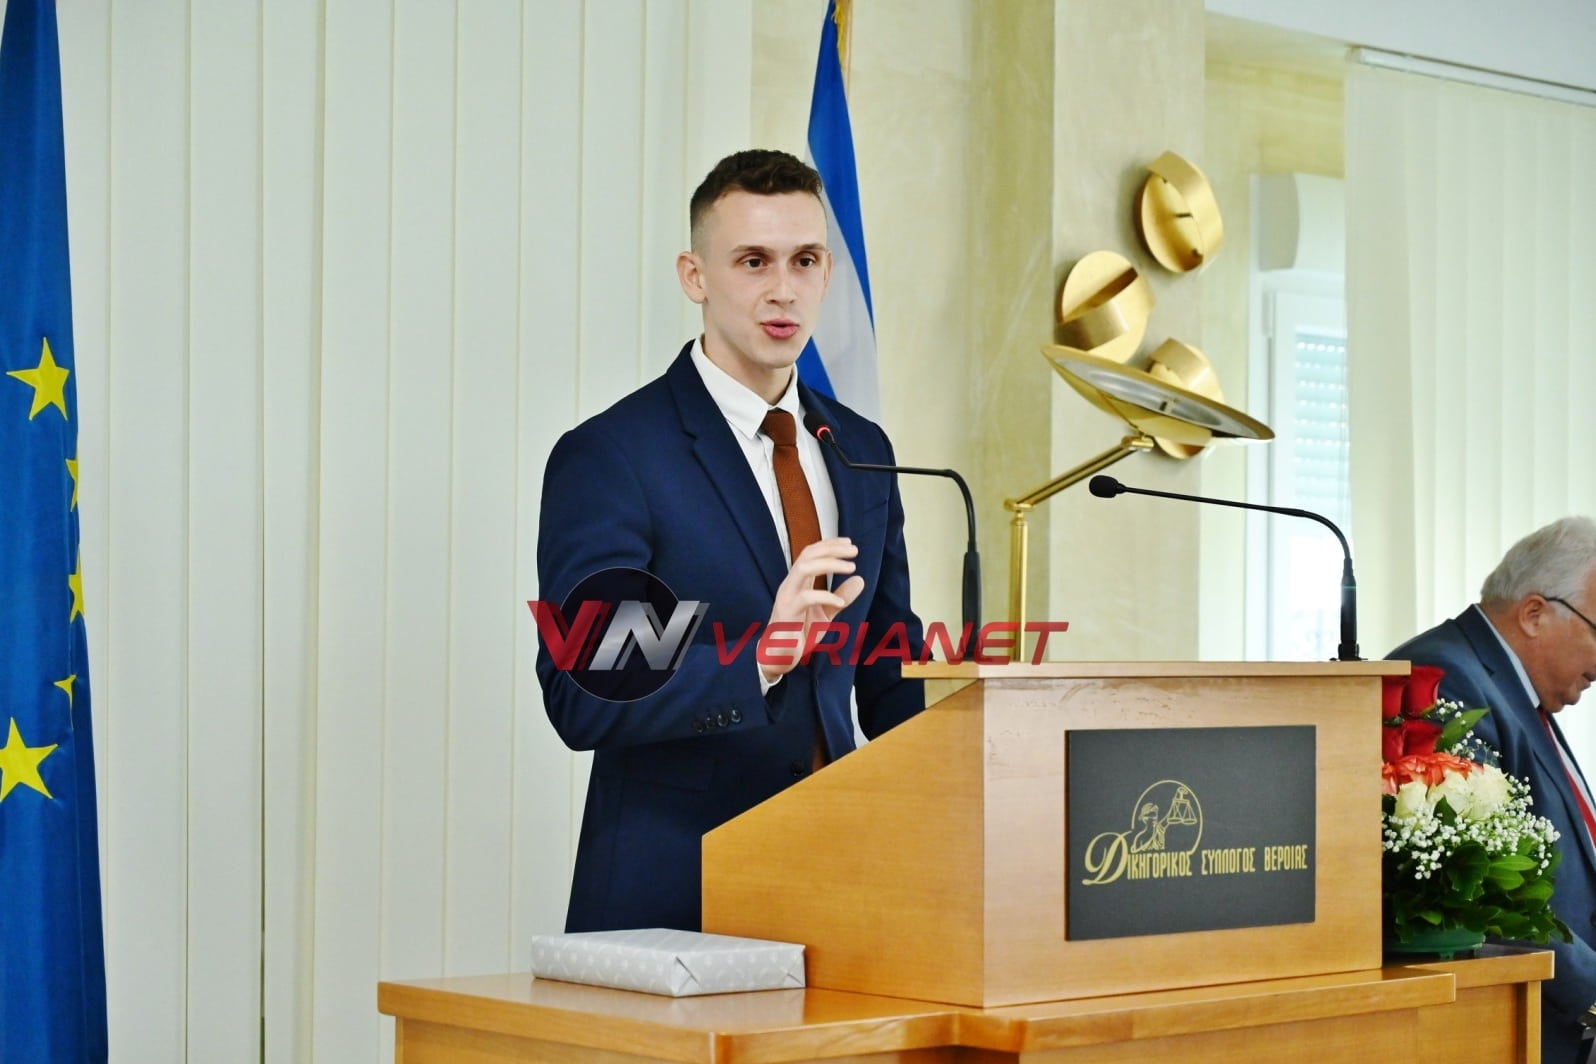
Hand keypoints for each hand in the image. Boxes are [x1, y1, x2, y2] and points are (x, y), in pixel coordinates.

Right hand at [758, 537, 863, 681]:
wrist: (779, 655)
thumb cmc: (799, 632)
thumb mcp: (825, 613)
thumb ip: (841, 596)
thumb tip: (860, 580)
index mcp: (798, 582)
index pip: (811, 553)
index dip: (829, 544)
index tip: (849, 542)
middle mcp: (791, 585)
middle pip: (808, 555)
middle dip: (832, 549)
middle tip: (854, 551)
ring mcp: (787, 597)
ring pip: (804, 568)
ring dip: (829, 564)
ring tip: (851, 568)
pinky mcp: (787, 613)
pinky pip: (806, 597)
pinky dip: (826, 596)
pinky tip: (840, 603)